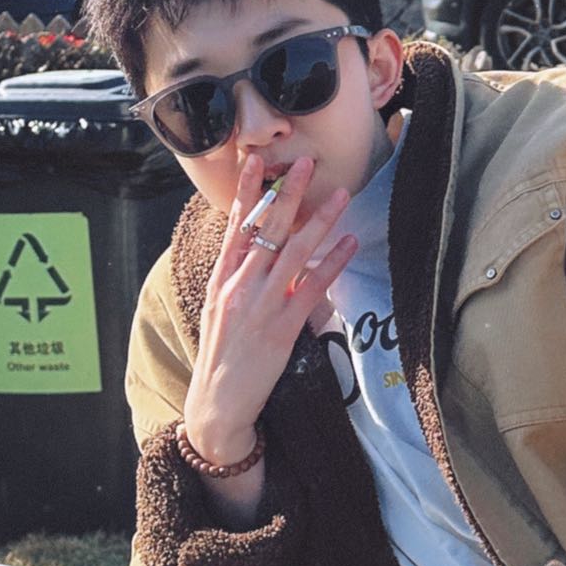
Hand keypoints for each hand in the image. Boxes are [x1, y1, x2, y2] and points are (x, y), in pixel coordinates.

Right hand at [183, 149, 357, 469]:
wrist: (216, 404)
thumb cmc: (222, 357)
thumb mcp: (220, 311)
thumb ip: (238, 280)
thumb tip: (259, 255)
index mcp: (221, 279)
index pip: (235, 226)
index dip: (247, 193)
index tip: (256, 162)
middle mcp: (239, 286)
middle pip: (266, 230)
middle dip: (287, 193)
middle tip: (306, 163)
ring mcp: (260, 306)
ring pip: (293, 252)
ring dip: (319, 220)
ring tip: (340, 194)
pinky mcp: (281, 328)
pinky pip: (312, 288)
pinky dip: (332, 263)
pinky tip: (349, 244)